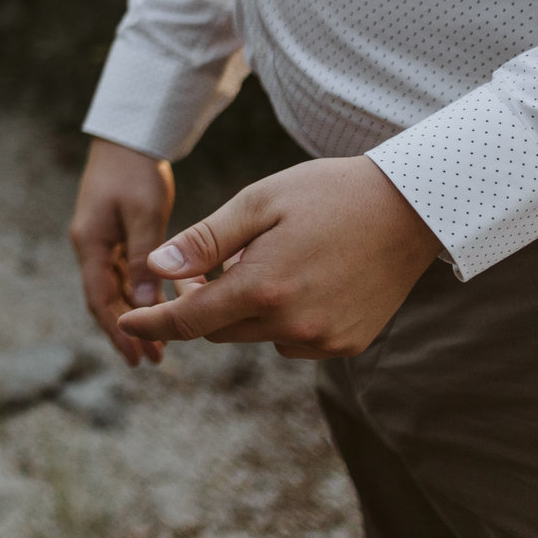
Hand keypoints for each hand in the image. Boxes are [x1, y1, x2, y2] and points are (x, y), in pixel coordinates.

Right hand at [69, 137, 176, 366]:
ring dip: (132, 316)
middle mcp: (90, 247)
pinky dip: (136, 296)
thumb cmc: (135, 172)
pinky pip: (122, 275)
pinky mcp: (114, 235)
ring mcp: (100, 241)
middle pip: (104, 299)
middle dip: (126, 330)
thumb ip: (143, 258)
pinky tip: (155, 308)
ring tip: (157, 344)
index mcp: (91, 244)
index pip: (100, 298)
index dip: (118, 330)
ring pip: (113, 290)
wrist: (128, 138)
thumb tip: (145, 303)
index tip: (137, 357)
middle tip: (151, 360)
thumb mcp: (142, 214)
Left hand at [118, 155, 440, 359]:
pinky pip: (295, 341)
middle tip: (206, 264)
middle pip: (220, 329)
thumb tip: (156, 269)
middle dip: (203, 303)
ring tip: (266, 259)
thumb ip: (205, 241)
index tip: (125, 321)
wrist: (412, 207)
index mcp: (263, 289)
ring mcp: (325, 340)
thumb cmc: (329, 193)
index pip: (189, 320)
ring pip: (257, 335)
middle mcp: (294, 326)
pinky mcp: (349, 344)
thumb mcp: (258, 203)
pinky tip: (299, 279)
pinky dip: (282, 318)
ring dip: (246, 309)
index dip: (153, 322)